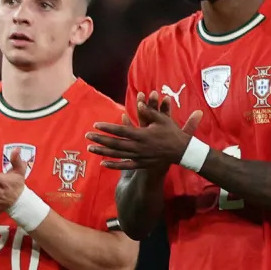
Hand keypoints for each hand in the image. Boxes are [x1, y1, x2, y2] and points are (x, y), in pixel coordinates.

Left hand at [87, 93, 202, 170]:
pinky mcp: (142, 164)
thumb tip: (138, 103)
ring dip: (103, 152)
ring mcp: (140, 157)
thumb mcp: (163, 120)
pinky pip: (125, 166)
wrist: (182, 151)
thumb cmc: (172, 133)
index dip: (108, 128)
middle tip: (87, 136)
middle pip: (116, 144)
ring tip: (90, 148)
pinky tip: (103, 164)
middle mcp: (139, 147)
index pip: (121, 131)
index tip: (96, 125)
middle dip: (100, 139)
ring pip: (118, 155)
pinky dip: (114, 166)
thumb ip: (150, 112)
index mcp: (143, 135)